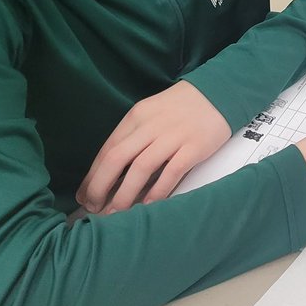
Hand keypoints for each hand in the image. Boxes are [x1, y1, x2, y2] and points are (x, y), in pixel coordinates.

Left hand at [76, 81, 230, 212]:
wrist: (220, 91)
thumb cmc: (182, 107)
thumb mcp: (151, 113)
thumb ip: (133, 136)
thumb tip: (111, 171)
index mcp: (136, 117)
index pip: (107, 150)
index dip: (92, 176)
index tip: (85, 197)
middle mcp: (151, 126)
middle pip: (117, 159)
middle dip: (100, 188)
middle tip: (94, 209)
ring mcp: (174, 136)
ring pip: (141, 169)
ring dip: (124, 195)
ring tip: (116, 214)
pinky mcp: (195, 146)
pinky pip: (171, 172)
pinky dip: (157, 191)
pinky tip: (148, 206)